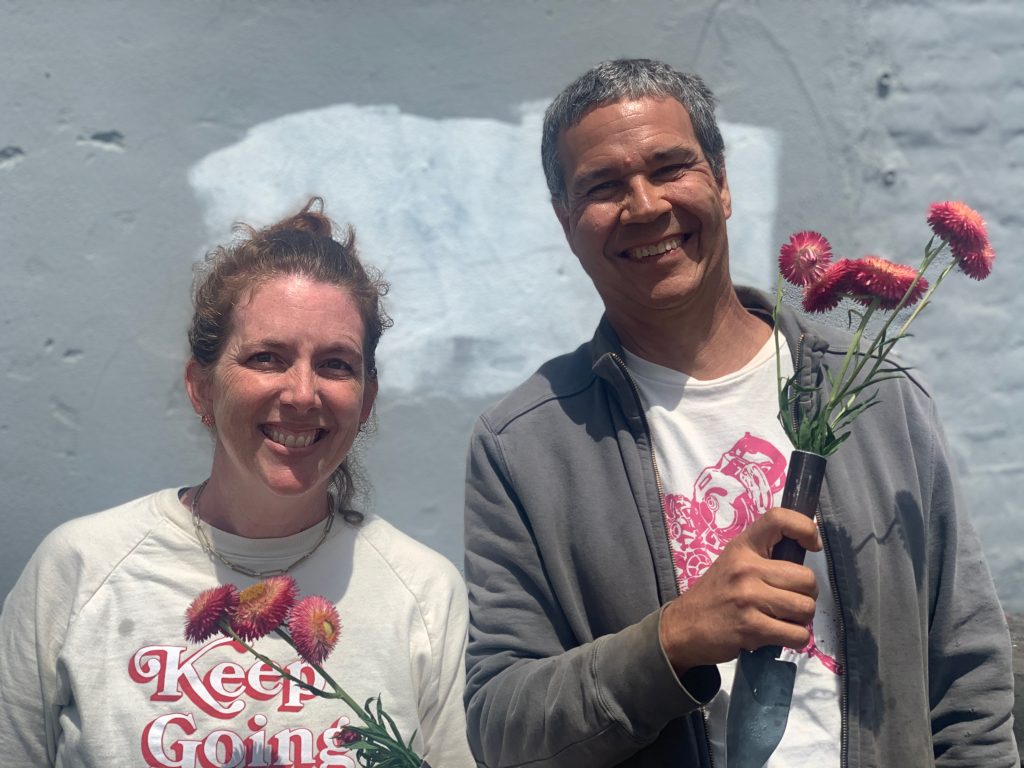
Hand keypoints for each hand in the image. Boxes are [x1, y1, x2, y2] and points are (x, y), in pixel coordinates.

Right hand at [659, 507, 821, 674]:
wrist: (684, 627)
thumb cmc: (715, 594)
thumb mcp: (733, 563)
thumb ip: (764, 557)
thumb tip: (804, 554)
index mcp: (743, 547)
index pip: (778, 519)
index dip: (805, 527)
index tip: (813, 545)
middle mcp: (746, 568)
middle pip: (807, 579)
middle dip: (806, 595)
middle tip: (789, 601)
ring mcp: (748, 598)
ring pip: (805, 608)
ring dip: (800, 619)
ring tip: (781, 618)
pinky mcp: (751, 627)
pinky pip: (797, 635)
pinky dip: (795, 639)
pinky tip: (778, 635)